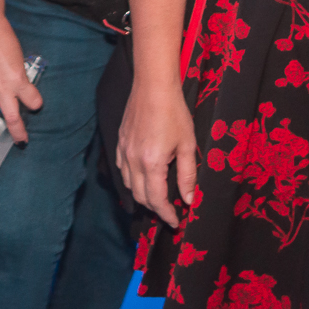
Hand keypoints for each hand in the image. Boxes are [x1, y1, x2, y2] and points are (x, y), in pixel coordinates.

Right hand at [0, 11, 41, 147]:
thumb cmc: (2, 37)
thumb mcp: (18, 57)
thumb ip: (19, 75)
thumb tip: (20, 87)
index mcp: (17, 78)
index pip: (32, 99)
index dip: (36, 103)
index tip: (36, 105)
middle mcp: (2, 86)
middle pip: (11, 116)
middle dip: (17, 130)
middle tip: (22, 141)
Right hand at [116, 79, 197, 227]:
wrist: (153, 86)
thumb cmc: (174, 113)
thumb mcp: (187, 145)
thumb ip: (187, 176)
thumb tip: (189, 200)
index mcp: (151, 163)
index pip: (156, 199)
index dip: (166, 214)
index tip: (176, 222)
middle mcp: (133, 160)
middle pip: (139, 196)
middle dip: (155, 208)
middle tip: (169, 212)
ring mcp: (123, 151)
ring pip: (128, 184)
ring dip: (142, 195)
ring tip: (157, 197)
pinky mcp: (119, 142)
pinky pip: (122, 169)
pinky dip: (131, 180)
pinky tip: (143, 177)